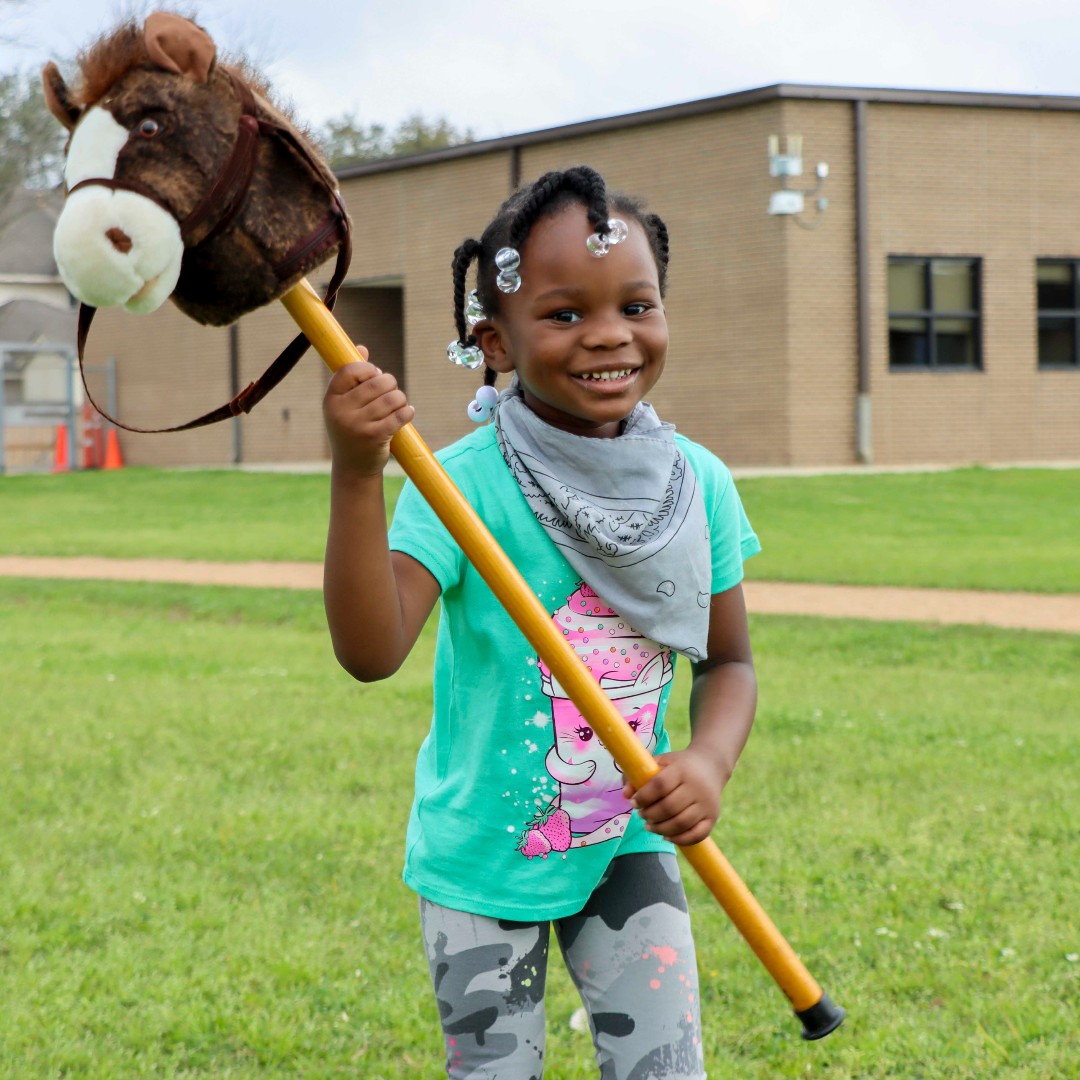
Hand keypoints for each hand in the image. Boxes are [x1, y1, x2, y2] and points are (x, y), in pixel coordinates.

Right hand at [323, 354, 414, 476]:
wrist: (353, 468)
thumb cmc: (351, 429)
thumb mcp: (345, 405)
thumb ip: (352, 377)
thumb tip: (362, 348)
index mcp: (331, 399)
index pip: (350, 370)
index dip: (368, 369)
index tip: (375, 376)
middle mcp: (341, 411)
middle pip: (377, 382)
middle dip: (390, 383)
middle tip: (391, 392)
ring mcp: (357, 425)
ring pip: (392, 398)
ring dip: (400, 398)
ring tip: (399, 404)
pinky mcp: (375, 437)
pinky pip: (400, 415)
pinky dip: (407, 411)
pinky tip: (407, 412)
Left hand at [623, 749, 722, 845]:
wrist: (711, 766)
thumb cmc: (679, 766)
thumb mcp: (661, 762)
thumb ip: (640, 775)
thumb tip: (626, 795)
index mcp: (682, 770)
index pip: (660, 785)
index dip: (643, 796)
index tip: (634, 802)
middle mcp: (697, 787)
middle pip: (669, 807)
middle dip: (650, 815)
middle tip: (641, 815)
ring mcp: (707, 804)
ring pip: (681, 824)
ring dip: (661, 829)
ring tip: (649, 826)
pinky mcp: (713, 817)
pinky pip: (697, 835)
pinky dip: (679, 840)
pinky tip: (666, 836)